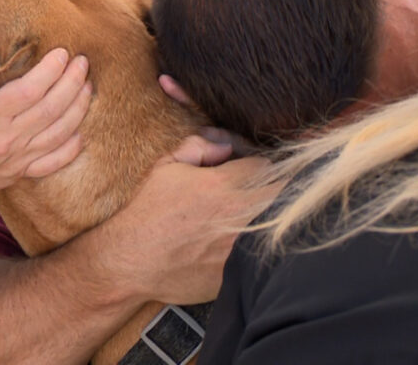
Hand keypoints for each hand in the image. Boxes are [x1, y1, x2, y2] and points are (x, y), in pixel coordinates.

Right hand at [0, 35, 91, 206]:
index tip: (62, 54)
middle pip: (50, 109)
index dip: (50, 70)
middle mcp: (5, 138)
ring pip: (59, 133)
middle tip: (82, 64)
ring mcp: (16, 158)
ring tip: (87, 87)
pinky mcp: (21, 173)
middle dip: (72, 83)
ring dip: (78, 108)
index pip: (29, 90)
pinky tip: (80, 129)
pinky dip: (71, 147)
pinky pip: (54, 162)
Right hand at [102, 133, 277, 305]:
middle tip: (255, 189)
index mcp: (225, 185)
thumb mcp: (167, 166)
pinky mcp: (241, 272)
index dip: (257, 163)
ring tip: (247, 214)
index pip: (266, 164)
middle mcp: (241, 215)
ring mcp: (244, 247)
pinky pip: (265, 253)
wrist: (132, 259)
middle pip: (284, 193)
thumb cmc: (149, 211)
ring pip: (280, 224)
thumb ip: (200, 145)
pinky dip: (258, 244)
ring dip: (270, 215)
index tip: (245, 167)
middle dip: (274, 186)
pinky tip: (236, 240)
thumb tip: (225, 145)